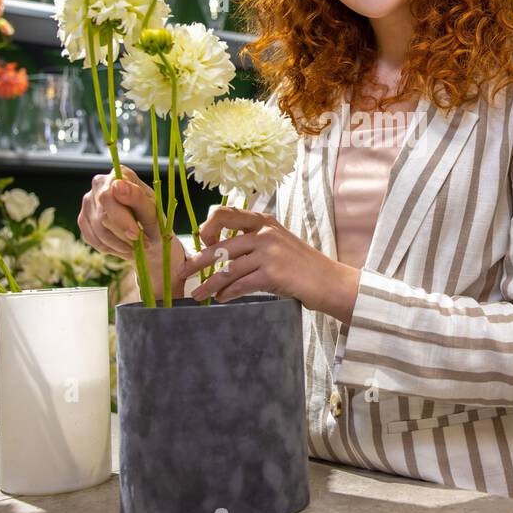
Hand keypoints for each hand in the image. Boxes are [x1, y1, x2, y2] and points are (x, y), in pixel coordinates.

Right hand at [78, 165, 188, 298]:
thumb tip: (118, 184)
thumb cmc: (153, 220)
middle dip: (123, 234)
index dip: (121, 218)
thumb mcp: (153, 211)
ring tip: (136, 247)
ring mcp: (88, 202)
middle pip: (102, 214)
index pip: (109, 196)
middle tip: (142, 244)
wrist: (148, 237)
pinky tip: (124, 247)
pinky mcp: (83, 219)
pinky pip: (92, 239)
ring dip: (119, 244)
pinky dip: (111, 248)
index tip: (135, 234)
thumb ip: (137, 197)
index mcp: (118, 174)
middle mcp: (99, 184)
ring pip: (98, 229)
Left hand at [182, 206, 336, 307]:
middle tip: (183, 273)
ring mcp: (269, 253)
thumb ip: (253, 241)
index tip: (203, 243)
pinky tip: (220, 298)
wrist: (329, 282)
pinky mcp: (272, 274)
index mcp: (264, 221)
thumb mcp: (278, 242)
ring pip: (227, 269)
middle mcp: (265, 233)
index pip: (226, 213)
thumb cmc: (302, 265)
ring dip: (209, 284)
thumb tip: (218, 251)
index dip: (208, 227)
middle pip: (221, 245)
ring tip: (198, 294)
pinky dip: (226, 293)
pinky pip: (239, 284)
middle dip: (198, 262)